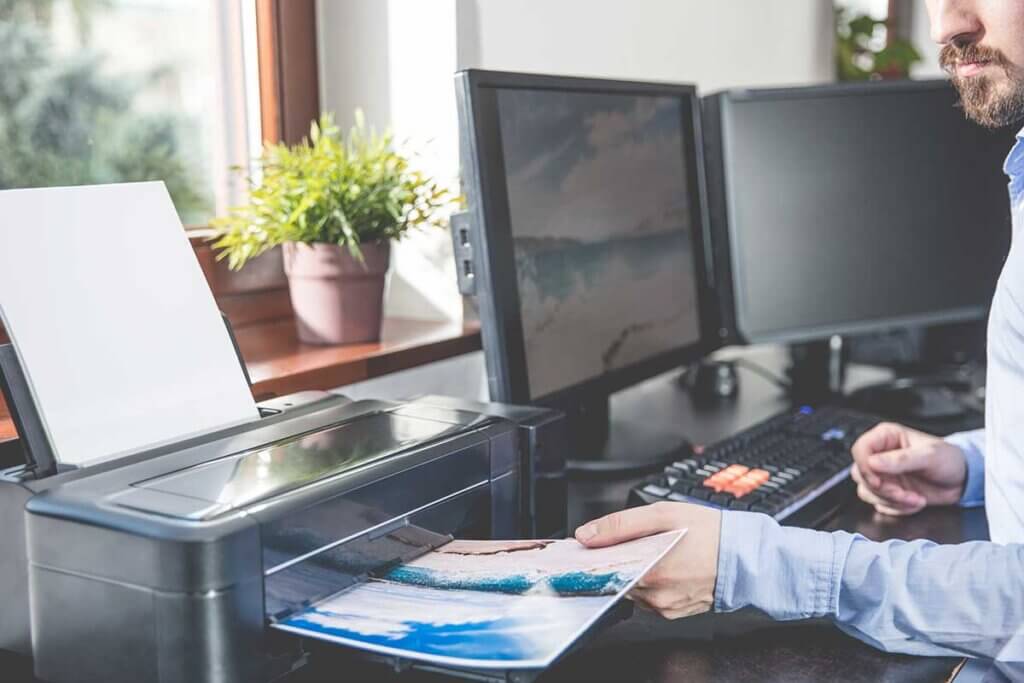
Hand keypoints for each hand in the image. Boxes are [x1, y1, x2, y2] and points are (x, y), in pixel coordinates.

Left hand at [575, 502, 720, 618]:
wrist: (745, 556)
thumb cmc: (710, 533)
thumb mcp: (662, 514)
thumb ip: (620, 525)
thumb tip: (587, 535)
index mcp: (649, 572)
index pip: (602, 569)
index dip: (595, 554)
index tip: (590, 545)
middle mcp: (655, 597)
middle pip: (617, 577)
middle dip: (620, 559)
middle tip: (637, 540)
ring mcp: (664, 608)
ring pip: (632, 588)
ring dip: (636, 570)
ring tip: (657, 551)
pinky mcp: (672, 613)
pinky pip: (649, 598)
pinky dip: (651, 581)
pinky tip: (666, 566)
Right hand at [850, 422, 967, 515]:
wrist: (962, 481)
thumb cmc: (949, 460)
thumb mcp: (929, 455)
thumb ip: (900, 459)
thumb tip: (873, 462)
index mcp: (886, 438)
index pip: (860, 449)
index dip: (866, 467)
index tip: (879, 480)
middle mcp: (880, 455)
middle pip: (861, 474)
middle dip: (883, 489)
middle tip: (904, 493)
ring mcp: (883, 475)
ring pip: (867, 491)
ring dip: (891, 500)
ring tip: (915, 499)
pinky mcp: (887, 491)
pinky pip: (879, 504)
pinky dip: (897, 508)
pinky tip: (915, 501)